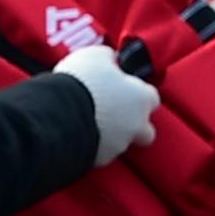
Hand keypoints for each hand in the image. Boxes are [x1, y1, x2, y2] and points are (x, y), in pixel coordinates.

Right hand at [56, 45, 158, 166]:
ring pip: (122, 142)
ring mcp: (120, 145)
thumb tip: (111, 58)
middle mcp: (137, 125)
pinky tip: (79, 133)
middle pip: (146, 130)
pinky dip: (95, 144)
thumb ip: (108, 57)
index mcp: (140, 98)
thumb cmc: (83, 80)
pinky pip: (102, 152)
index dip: (138, 93)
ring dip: (111, 133)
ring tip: (89, 120)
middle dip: (134, 124)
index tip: (124, 87)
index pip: (152, 98)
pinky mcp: (102, 159)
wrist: (61, 113)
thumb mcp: (94, 56)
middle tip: (114, 112)